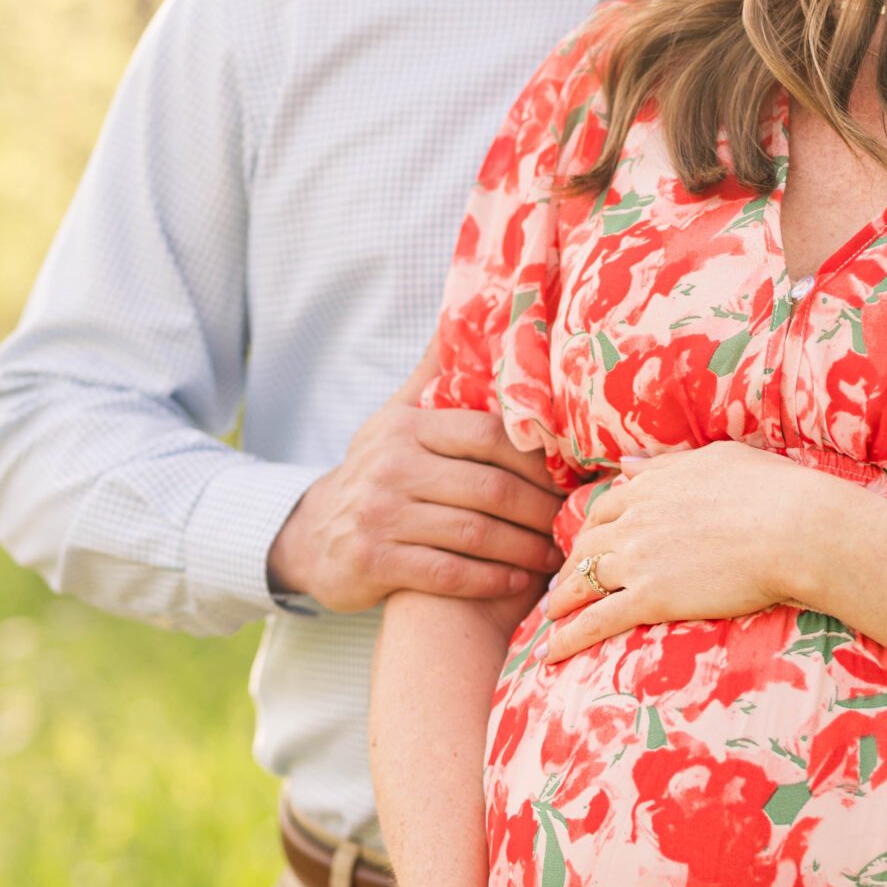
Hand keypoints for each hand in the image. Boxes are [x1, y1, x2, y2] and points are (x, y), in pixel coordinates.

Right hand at [268, 343, 563, 612]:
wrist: (312, 535)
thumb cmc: (378, 471)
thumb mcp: (397, 416)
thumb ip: (436, 372)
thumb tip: (466, 306)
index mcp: (408, 427)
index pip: (489, 435)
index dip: (538, 458)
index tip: (572, 475)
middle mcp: (391, 466)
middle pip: (490, 488)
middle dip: (541, 509)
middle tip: (573, 522)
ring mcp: (380, 515)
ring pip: (474, 534)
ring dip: (525, 549)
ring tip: (555, 555)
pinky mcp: (373, 561)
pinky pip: (448, 573)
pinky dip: (491, 580)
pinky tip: (519, 580)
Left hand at [544, 444, 811, 660]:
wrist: (794, 527)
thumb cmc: (773, 490)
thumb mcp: (717, 459)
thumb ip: (669, 464)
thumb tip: (632, 464)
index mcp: (652, 485)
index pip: (608, 508)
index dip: (594, 530)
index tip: (588, 545)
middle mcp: (635, 519)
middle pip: (588, 545)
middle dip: (571, 566)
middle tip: (562, 585)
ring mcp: (638, 559)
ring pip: (584, 581)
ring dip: (561, 601)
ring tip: (549, 618)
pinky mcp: (650, 597)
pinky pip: (596, 619)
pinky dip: (568, 637)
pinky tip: (550, 654)